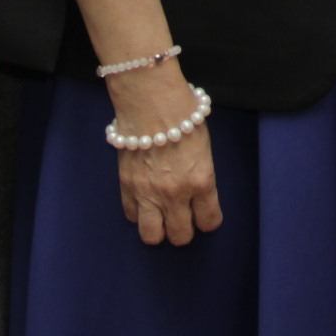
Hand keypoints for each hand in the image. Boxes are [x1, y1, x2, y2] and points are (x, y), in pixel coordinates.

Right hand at [107, 66, 222, 245]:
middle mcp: (175, 193)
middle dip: (184, 230)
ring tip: (162, 218)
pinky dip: (138, 212)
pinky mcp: (126, 186)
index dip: (208, 220)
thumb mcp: (204, 147)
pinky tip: (144, 201)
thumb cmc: (183, 114)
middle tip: (184, 218)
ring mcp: (148, 193)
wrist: (149, 99)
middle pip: (181, 236)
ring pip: (152, 236)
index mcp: (201, 181)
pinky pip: (132, 216)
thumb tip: (197, 192)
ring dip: (159, 230)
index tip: (206, 215)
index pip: (209, 221)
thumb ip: (201, 174)